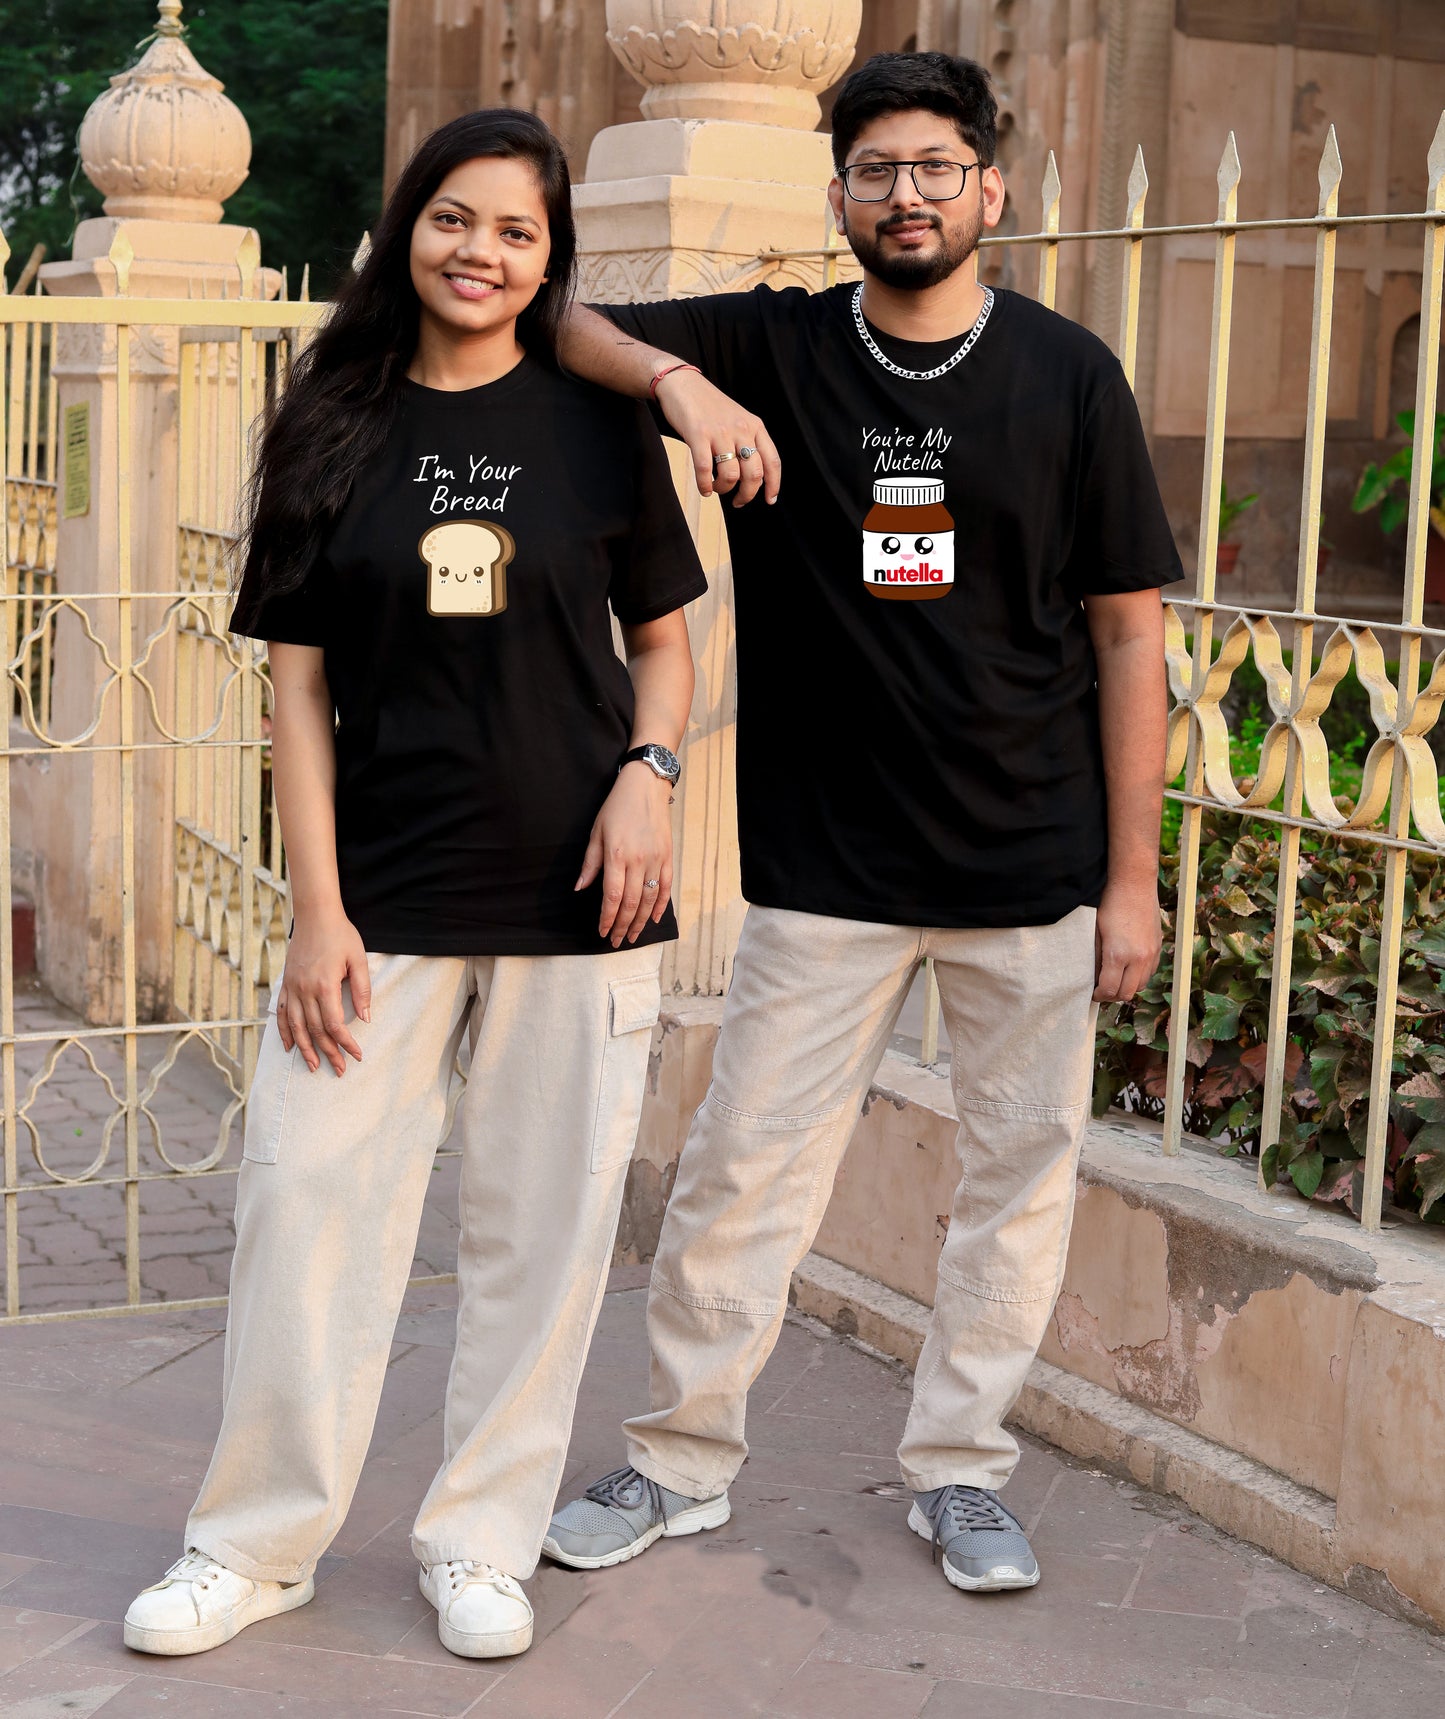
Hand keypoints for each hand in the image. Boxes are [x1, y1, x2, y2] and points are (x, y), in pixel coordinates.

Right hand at [274, 907, 370, 1075]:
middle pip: (316, 1030)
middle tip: (340, 1069)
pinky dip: (285, 1032)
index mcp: (325, 986)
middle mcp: (305, 990)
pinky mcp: (286, 984)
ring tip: (315, 1066)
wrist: (315, 915)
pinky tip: (289, 1047)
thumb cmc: (341, 935)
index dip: (346, 1043)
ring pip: (297, 1027)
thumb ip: (362, 990)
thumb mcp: (359, 959)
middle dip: (329, 1052)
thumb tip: (366, 1018)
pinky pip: (282, 1014)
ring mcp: (292, 988)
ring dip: (306, 1049)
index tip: (357, 1055)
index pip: (335, 1025)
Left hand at [575, 764, 673, 945]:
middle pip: (631, 903)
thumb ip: (590, 863)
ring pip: (650, 900)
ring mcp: (656, 860)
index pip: (612, 897)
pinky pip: (666, 887)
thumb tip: (580, 888)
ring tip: (632, 936)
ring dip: (641, 922)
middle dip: (622, 926)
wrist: (646, 787)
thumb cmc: (617, 807)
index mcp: (616, 856)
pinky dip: (661, 906)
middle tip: (615, 941)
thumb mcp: (596, 832)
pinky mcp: (668, 857)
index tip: (601, 931)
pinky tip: (656, 919)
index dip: (607, 918)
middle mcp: (638, 861)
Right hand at [654, 368, 779, 507]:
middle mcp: (741, 429)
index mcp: (755, 426)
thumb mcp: (738, 418)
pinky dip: (705, 485)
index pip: (772, 461)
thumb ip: (747, 441)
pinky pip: (705, 469)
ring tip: (717, 488)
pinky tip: (704, 488)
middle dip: (747, 494)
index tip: (770, 500)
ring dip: (724, 489)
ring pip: (731, 475)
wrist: (682, 384)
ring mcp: (720, 431)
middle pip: (754, 473)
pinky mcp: (698, 434)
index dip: (773, 484)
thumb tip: (752, 475)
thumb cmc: (709, 406)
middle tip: (738, 502)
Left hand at [1093, 877, 1162, 1002]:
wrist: (1134, 884)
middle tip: (1102, 990)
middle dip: (1112, 995)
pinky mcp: (1158, 947)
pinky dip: (1139, 976)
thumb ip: (1096, 958)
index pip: (1109, 989)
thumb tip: (1093, 976)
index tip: (1093, 993)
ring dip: (1127, 987)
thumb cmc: (1110, 905)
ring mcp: (1151, 953)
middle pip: (1127, 993)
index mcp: (1118, 955)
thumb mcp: (1096, 933)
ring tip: (1116, 980)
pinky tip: (1129, 968)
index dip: (1099, 995)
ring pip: (1141, 985)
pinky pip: (1150, 972)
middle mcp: (1138, 958)